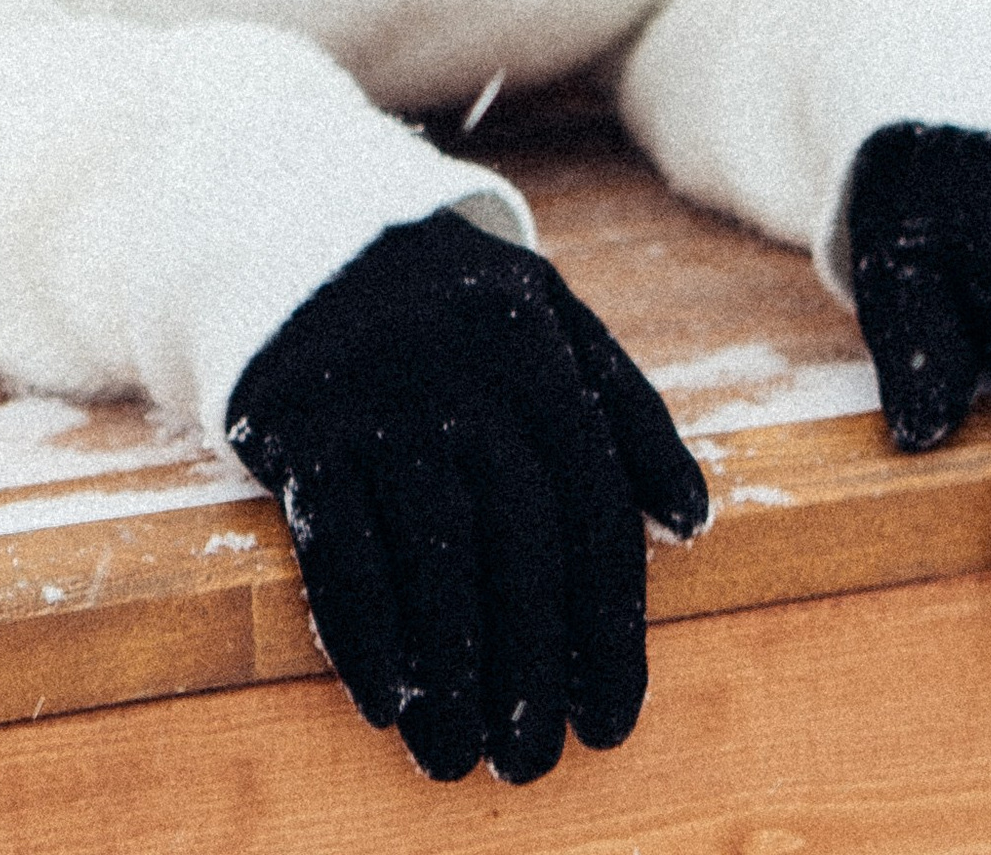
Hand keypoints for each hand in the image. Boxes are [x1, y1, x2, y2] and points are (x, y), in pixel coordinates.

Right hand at [225, 209, 709, 783]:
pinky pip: (334, 542)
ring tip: (458, 758)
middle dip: (532, 664)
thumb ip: (624, 411)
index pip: (593, 504)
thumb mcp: (547, 321)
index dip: (610, 623)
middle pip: (517, 540)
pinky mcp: (296, 418)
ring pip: (428, 552)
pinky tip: (386, 702)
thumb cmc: (450, 305)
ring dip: (448, 671)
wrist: (301, 227)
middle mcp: (461, 370)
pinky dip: (361, 630)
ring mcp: (374, 393)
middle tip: (533, 762)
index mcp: (537, 347)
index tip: (611, 717)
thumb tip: (694, 523)